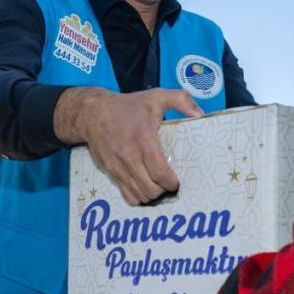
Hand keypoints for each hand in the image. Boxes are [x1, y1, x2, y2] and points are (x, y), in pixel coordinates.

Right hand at [55, 88, 202, 204]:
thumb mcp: (156, 96)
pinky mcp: (110, 172)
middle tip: (169, 184)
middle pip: (151, 189)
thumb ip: (181, 100)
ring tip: (158, 186)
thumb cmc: (128, 106)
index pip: (160, 173)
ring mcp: (118, 166)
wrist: (93, 113)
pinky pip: (126, 195)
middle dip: (164, 191)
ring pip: (139, 195)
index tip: (177, 181)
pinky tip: (143, 188)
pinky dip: (138, 197)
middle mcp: (130, 156)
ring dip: (152, 195)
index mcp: (144, 139)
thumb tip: (200, 115)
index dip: (171, 183)